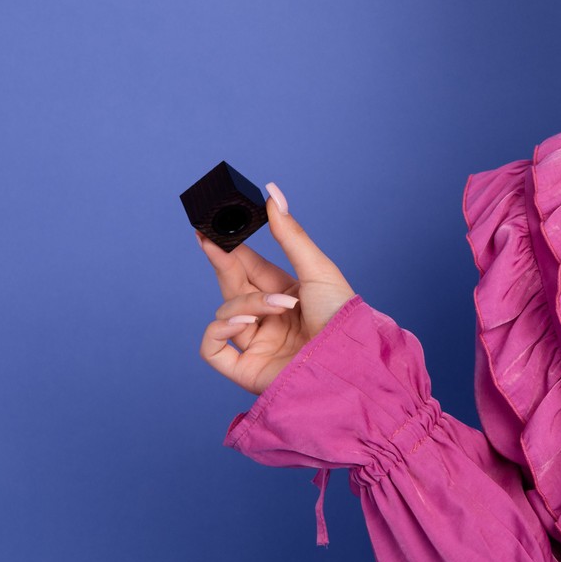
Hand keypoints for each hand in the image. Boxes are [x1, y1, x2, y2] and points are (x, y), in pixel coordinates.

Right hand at [196, 182, 356, 395]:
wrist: (350, 362)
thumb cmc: (342, 318)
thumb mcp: (317, 269)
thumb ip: (289, 233)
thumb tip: (272, 191)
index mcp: (287, 295)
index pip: (250, 268)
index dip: (230, 249)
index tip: (210, 229)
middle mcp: (270, 320)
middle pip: (233, 286)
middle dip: (223, 264)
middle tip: (210, 240)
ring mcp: (257, 345)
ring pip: (226, 312)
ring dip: (247, 303)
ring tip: (279, 307)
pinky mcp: (246, 370)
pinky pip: (211, 348)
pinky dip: (220, 331)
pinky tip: (244, 322)